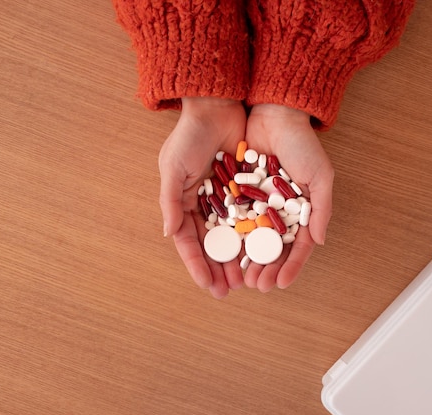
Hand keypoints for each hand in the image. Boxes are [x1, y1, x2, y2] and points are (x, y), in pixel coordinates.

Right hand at [158, 97, 246, 298]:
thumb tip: (169, 234)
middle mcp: (206, 205)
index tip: (206, 285)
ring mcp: (229, 199)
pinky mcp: (249, 189)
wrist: (217, 107)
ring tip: (247, 279)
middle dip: (219, 269)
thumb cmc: (190, 137)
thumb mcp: (173, 168)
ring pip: (235, 237)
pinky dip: (256, 236)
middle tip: (229, 291)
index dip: (197, 264)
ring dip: (239, 259)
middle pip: (214, 245)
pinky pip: (252, 217)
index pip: (189, 242)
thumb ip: (170, 201)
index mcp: (185, 203)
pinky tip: (262, 253)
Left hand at [244, 104, 333, 291]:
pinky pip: (232, 219)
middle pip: (271, 248)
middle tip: (256, 286)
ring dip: (245, 261)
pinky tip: (224, 254)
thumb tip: (319, 242)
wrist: (274, 115)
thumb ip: (321, 210)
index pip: (296, 246)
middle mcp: (277, 212)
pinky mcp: (237, 193)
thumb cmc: (302, 145)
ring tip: (239, 278)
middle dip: (264, 269)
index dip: (290, 266)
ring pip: (250, 239)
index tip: (280, 283)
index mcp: (300, 211)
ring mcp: (257, 204)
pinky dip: (229, 238)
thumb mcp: (320, 176)